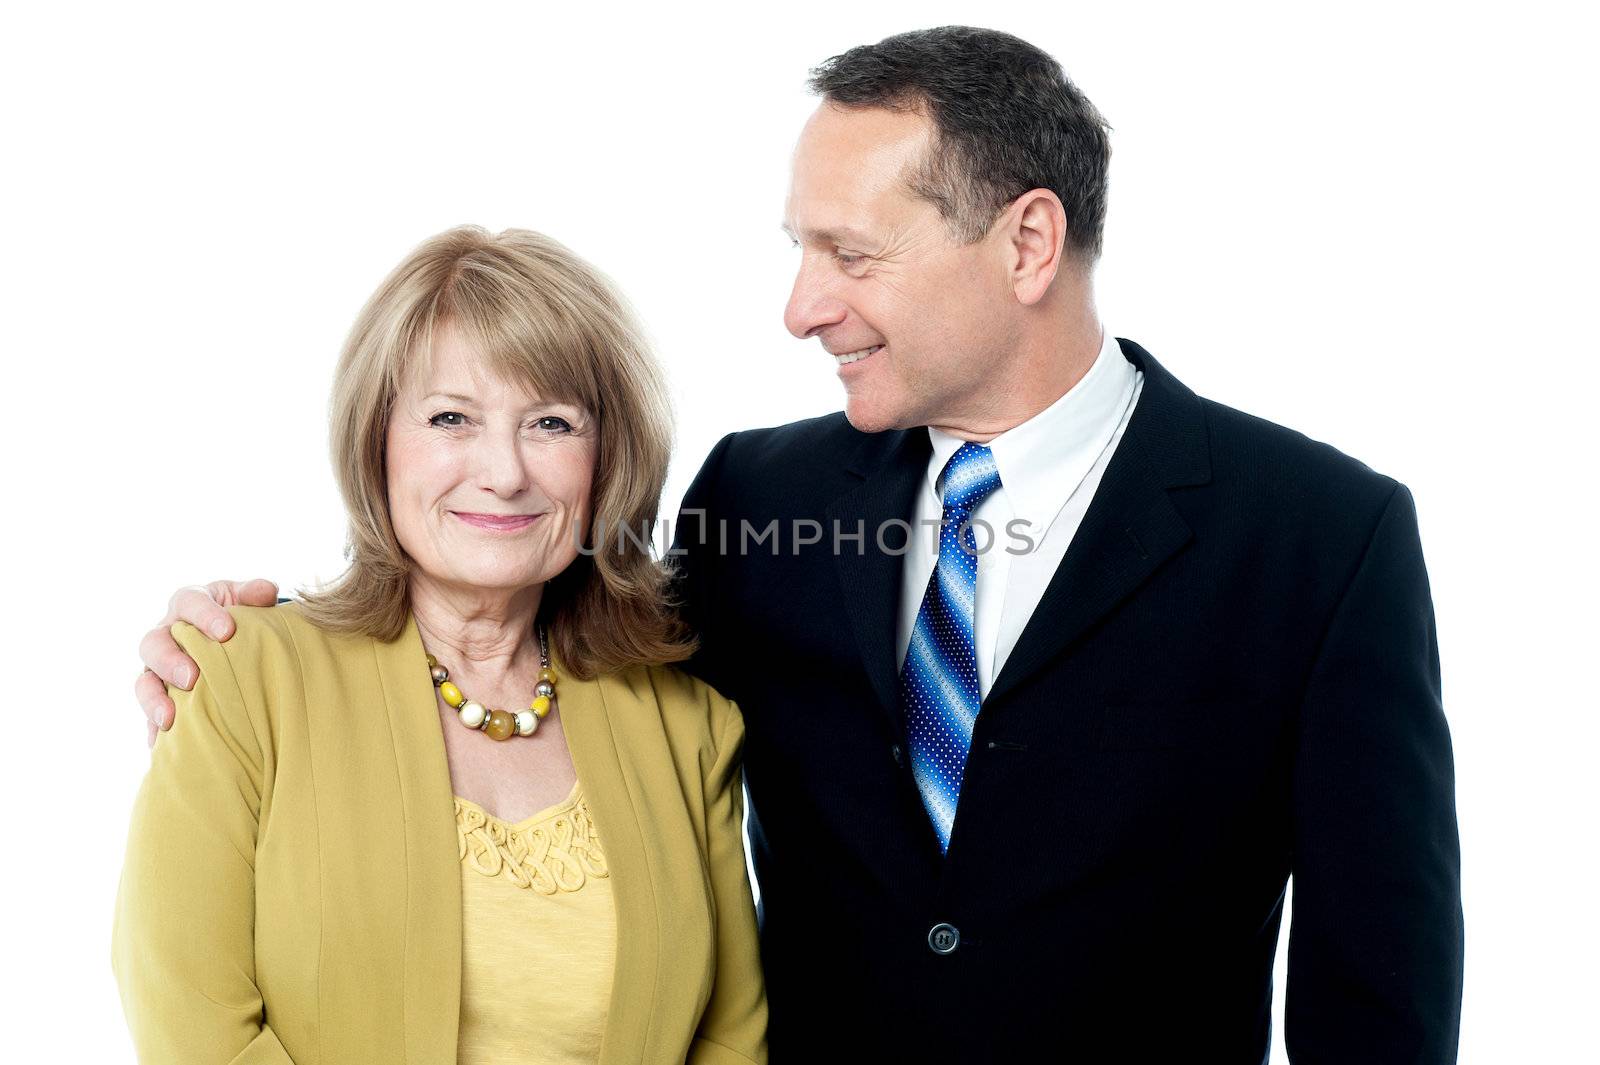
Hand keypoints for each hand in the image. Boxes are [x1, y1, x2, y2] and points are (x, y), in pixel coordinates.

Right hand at [136, 579, 279, 747]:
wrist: (234, 640)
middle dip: (171, 661)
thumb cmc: (243, 617)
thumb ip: (256, 595)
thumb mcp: (249, 601)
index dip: (204, 615)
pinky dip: (153, 730)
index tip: (226, 631)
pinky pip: (149, 714)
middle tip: (192, 677)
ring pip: (144, 681)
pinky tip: (160, 745)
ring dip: (154, 700)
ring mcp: (157, 667)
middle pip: (154, 643)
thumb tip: (268, 591)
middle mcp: (165, 634)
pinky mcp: (158, 696)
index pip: (189, 602)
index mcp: (189, 603)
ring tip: (169, 718)